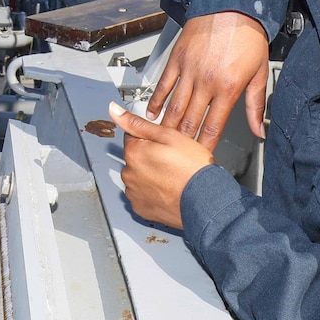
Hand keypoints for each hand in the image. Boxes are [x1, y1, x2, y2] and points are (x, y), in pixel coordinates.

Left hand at [111, 101, 214, 230]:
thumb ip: (138, 123)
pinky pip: (142, 196)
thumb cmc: (192, 169)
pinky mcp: (141, 209)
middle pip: (135, 158)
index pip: (133, 137)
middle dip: (149, 158)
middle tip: (172, 161)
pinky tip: (168, 190)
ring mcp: (134, 193)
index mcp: (133, 153)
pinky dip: (152, 193)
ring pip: (139, 177)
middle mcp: (128, 174)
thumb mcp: (169, 135)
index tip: (164, 145)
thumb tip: (114, 110)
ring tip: (172, 177)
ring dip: (150, 176)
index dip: (151, 139)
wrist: (205, 201)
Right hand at [147, 12, 269, 147]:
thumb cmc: (247, 36)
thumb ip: (256, 105)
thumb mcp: (259, 72)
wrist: (231, 5)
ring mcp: (188, 71)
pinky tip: (152, 114)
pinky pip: (163, 85)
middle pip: (189, 122)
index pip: (212, 127)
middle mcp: (206, 82)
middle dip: (183, 142)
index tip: (201, 157)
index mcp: (228, 88)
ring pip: (173, 108)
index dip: (205, 146)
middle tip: (178, 155)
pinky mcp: (176, 59)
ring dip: (167, 127)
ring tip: (163, 142)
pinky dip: (156, 102)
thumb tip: (259, 130)